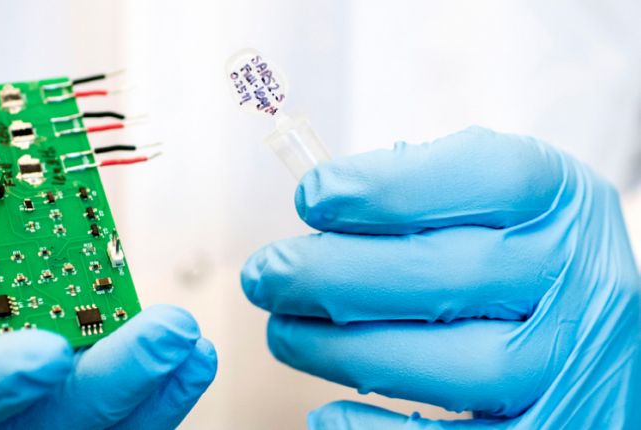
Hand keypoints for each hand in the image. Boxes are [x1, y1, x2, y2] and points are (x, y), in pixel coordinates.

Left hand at [241, 127, 640, 427]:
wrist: (586, 323)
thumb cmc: (511, 248)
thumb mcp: (491, 196)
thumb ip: (423, 189)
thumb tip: (320, 204)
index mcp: (562, 203)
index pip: (496, 177)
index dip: (391, 187)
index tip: (310, 197)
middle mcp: (584, 281)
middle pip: (458, 275)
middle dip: (337, 276)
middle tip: (267, 275)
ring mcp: (573, 362)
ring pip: (466, 366)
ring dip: (349, 352)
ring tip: (284, 332)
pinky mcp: (559, 425)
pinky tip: (326, 412)